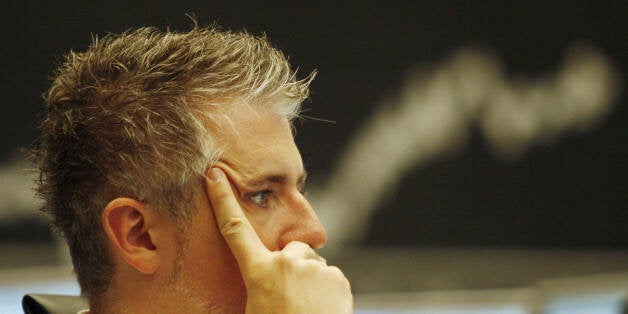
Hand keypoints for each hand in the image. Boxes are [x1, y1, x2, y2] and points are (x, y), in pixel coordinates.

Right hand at [205, 168, 352, 313]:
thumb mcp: (253, 309)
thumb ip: (258, 286)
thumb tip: (261, 278)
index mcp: (258, 273)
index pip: (234, 229)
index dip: (222, 199)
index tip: (215, 173)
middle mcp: (285, 263)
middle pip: (290, 250)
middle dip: (292, 266)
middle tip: (291, 299)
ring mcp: (313, 268)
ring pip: (311, 266)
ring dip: (311, 280)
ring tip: (308, 309)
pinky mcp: (336, 276)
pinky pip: (329, 276)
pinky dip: (328, 290)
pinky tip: (323, 310)